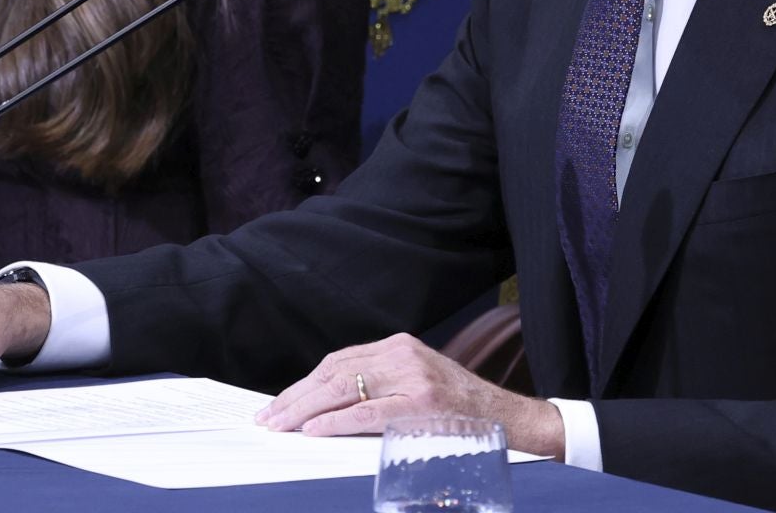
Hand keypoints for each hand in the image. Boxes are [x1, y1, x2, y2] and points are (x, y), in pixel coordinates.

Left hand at [255, 332, 563, 460]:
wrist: (506, 419)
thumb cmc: (459, 410)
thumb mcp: (416, 383)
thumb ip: (380, 384)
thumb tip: (326, 406)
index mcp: (399, 346)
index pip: (338, 361)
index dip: (303, 384)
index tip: (279, 404)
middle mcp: (403, 354)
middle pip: (334, 372)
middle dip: (295, 398)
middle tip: (269, 418)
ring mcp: (412, 377)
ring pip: (344, 388)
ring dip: (305, 410)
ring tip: (281, 426)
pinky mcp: (420, 403)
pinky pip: (367, 412)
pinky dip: (336, 421)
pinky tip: (315, 430)